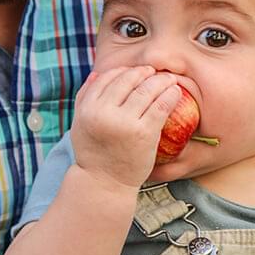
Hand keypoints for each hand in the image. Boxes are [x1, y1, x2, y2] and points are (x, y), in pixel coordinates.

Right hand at [71, 66, 180, 188]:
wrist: (104, 183)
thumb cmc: (94, 154)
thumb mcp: (80, 125)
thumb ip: (84, 98)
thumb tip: (96, 74)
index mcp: (88, 108)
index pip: (108, 77)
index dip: (124, 71)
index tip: (136, 73)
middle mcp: (104, 112)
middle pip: (129, 80)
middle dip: (144, 72)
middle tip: (155, 72)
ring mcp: (125, 122)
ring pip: (147, 90)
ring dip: (161, 81)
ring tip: (169, 79)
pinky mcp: (144, 133)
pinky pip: (161, 106)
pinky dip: (170, 95)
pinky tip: (175, 92)